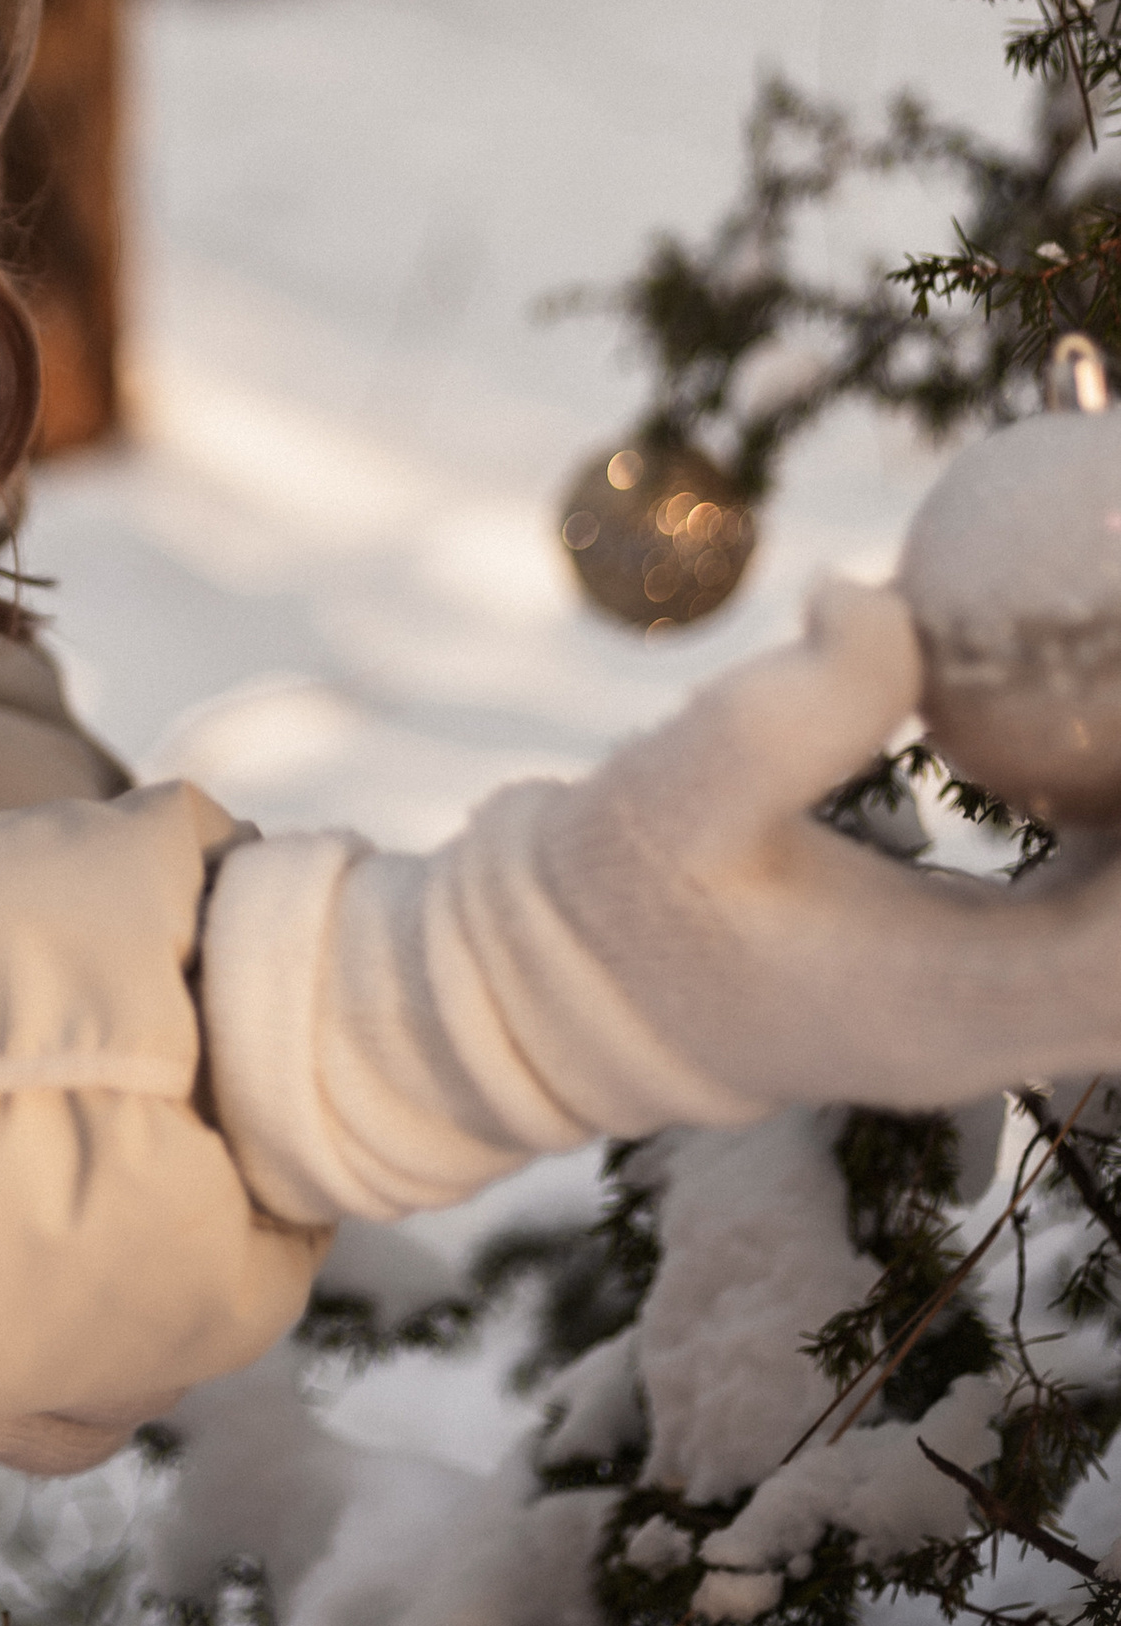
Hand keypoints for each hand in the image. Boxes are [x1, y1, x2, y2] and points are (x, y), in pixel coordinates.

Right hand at [200, 581, 1120, 1226]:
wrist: (560, 1000)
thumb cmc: (613, 900)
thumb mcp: (675, 791)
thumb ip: (794, 705)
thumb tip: (885, 597)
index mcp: (948, 1001)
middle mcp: (999, 1028)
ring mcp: (995, 1014)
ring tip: (1102, 695)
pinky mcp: (978, 976)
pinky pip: (1099, 918)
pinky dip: (1114, 836)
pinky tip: (1086, 730)